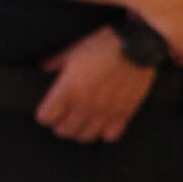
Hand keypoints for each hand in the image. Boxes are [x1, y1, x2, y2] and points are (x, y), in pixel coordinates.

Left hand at [35, 27, 153, 142]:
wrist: (138, 46)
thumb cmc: (104, 45)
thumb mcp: (75, 50)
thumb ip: (56, 62)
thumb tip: (44, 68)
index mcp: (69, 88)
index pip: (45, 117)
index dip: (45, 114)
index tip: (49, 108)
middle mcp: (85, 104)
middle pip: (63, 131)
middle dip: (60, 124)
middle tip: (65, 115)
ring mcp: (105, 111)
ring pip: (84, 136)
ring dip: (80, 130)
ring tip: (83, 120)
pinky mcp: (124, 113)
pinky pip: (109, 136)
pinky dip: (104, 132)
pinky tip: (103, 121)